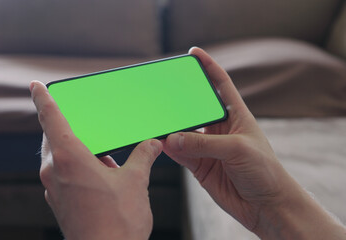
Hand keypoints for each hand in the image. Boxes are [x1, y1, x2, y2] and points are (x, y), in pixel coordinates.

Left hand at [30, 81, 161, 239]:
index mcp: (68, 157)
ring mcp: (53, 188)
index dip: (43, 98)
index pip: (50, 117)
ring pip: (58, 157)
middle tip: (83, 119)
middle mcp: (54, 170)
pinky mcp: (58, 201)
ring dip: (76, 149)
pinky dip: (76, 167)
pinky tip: (99, 174)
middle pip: (53, 137)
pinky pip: (62, 174)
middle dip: (66, 126)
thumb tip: (152, 145)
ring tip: (102, 153)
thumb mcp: (135, 182)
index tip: (35, 86)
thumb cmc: (117, 222)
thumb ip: (142, 157)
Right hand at [162, 48, 345, 238]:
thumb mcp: (237, 149)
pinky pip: (179, 153)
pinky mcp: (199, 165)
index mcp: (236, 115)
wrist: (266, 205)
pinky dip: (168, 148)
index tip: (193, 53)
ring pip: (183, 131)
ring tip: (155, 121)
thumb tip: (172, 139)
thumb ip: (203, 143)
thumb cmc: (264, 170)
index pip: (221, 84)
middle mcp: (219, 128)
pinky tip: (159, 143)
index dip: (208, 67)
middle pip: (195, 107)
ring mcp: (207, 146)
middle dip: (179, 99)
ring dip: (170, 127)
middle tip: (161, 92)